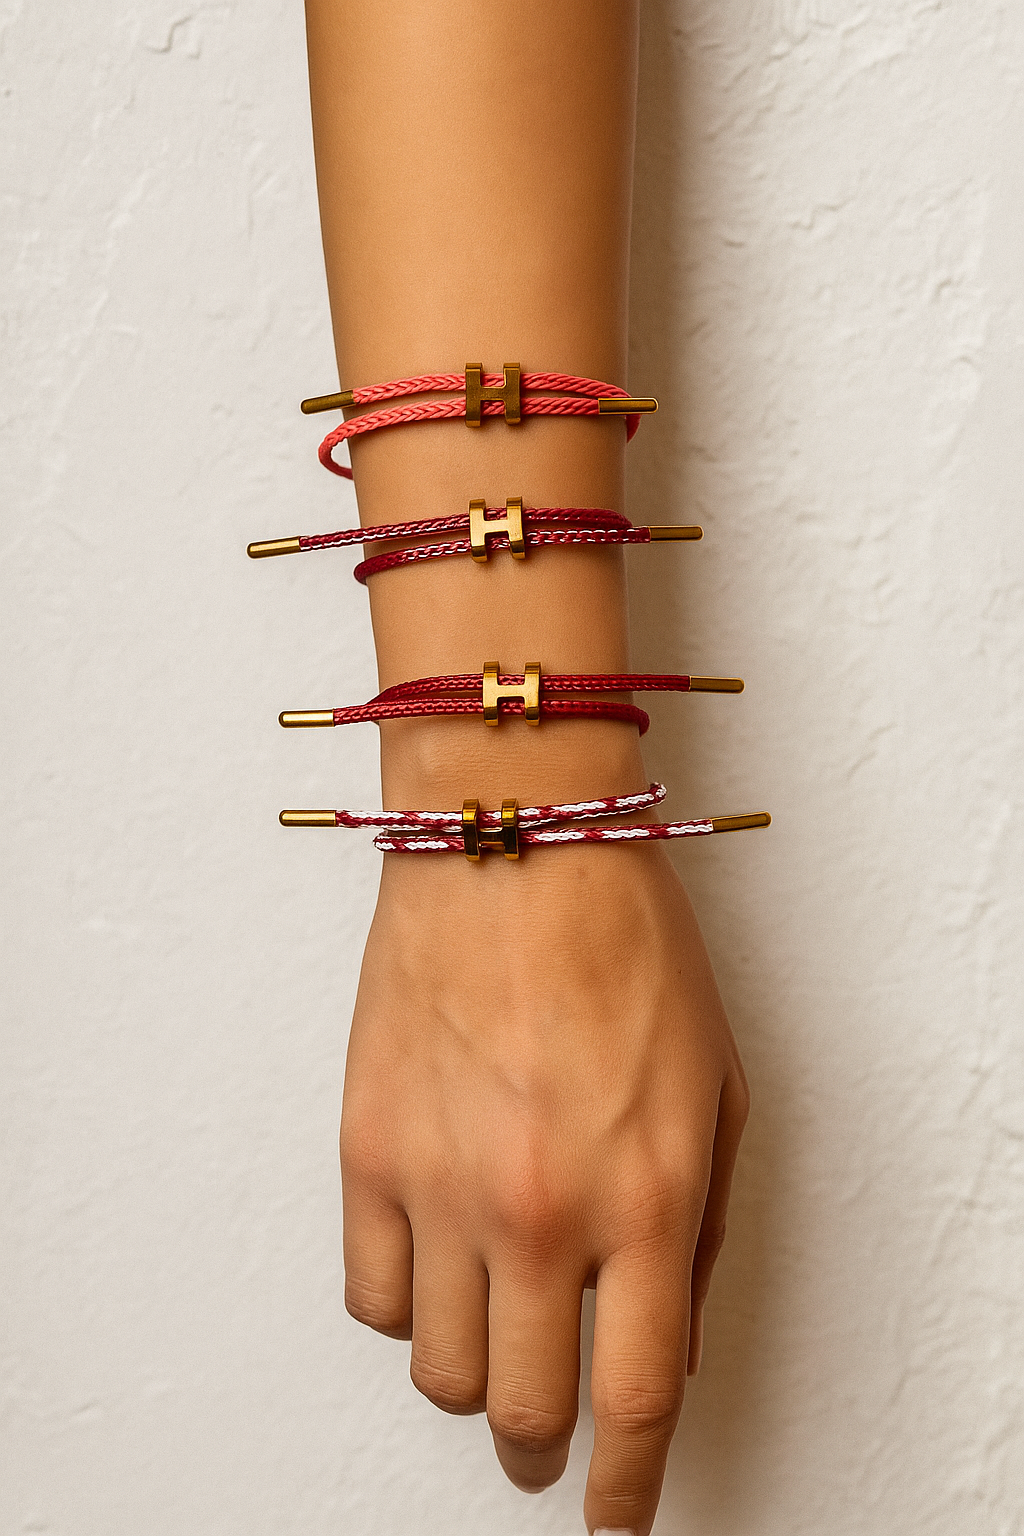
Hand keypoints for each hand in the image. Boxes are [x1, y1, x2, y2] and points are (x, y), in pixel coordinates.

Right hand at [340, 842, 748, 1535]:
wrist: (515, 842)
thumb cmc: (628, 945)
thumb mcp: (719, 1090)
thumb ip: (700, 1233)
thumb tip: (666, 1339)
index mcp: (647, 1198)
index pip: (633, 1401)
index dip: (625, 1491)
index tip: (616, 1520)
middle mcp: (540, 1209)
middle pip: (524, 1412)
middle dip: (543, 1452)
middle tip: (547, 1444)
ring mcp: (441, 1183)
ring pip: (438, 1370)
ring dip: (472, 1378)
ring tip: (492, 1334)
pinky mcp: (366, 1149)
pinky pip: (370, 1294)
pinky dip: (406, 1307)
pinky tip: (435, 1263)